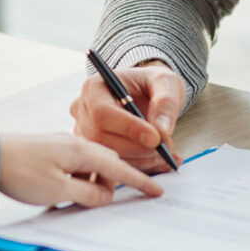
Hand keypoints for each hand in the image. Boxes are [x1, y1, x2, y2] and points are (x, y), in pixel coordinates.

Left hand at [0, 132, 163, 207]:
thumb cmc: (21, 172)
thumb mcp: (59, 190)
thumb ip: (87, 195)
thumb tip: (106, 197)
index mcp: (82, 151)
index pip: (120, 167)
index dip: (140, 180)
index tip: (157, 190)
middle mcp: (75, 144)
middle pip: (106, 165)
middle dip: (112, 184)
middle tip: (104, 203)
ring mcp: (62, 146)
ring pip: (90, 166)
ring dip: (92, 183)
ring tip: (77, 200)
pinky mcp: (50, 151)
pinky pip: (75, 166)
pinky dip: (79, 179)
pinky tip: (66, 191)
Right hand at [68, 61, 186, 172]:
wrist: (148, 94)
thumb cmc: (152, 84)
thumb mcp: (166, 82)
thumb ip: (165, 102)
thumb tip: (161, 130)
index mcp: (94, 88)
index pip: (101, 113)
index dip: (128, 128)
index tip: (156, 138)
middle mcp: (83, 111)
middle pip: (100, 138)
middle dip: (137, 148)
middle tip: (166, 148)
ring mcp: (85, 132)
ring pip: (107, 155)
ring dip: (141, 160)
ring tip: (166, 154)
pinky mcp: (94, 151)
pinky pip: (114, 165)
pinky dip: (141, 167)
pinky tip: (161, 162)